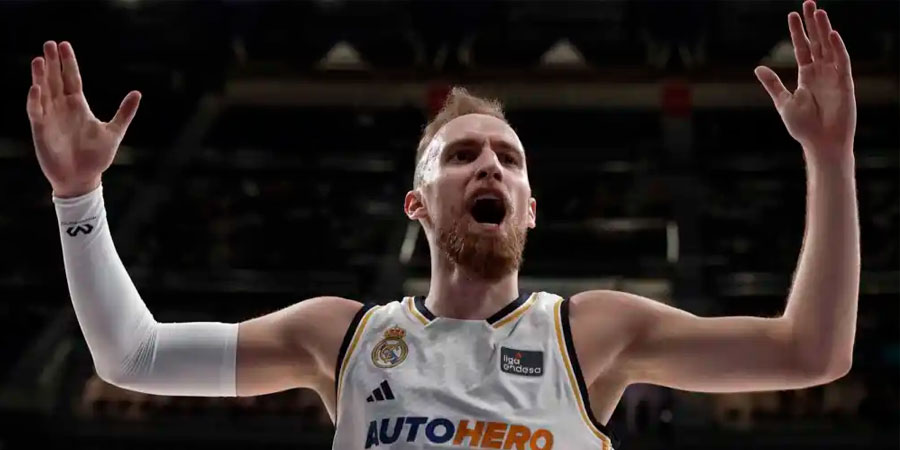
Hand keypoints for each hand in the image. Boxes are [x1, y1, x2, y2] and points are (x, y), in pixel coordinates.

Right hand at [26, 41, 140, 197]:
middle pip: (55, 80)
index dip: (68, 63)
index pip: (72, 78)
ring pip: (43, 92)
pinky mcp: (41, 131)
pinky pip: (36, 112)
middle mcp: (62, 108)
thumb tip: (137, 93)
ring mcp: (50, 118)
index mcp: (78, 106)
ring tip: (40, 59)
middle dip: (52, 63)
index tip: (65, 44)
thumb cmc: (96, 157)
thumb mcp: (114, 131)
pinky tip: (36, 87)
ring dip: (40, 76)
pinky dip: (35, 100)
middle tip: (49, 43)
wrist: (83, 179)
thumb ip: (125, 112)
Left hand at [754, 1, 855, 164]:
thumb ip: (773, 84)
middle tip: (808, 3)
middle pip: (817, 42)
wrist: (820, 142)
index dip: (798, 32)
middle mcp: (821, 72)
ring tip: (818, 11)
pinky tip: (831, 34)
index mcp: (807, 76)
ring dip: (824, 29)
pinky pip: (842, 61)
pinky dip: (838, 47)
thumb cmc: (803, 126)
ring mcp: (834, 76)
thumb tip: (758, 67)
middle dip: (812, 23)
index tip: (792, 15)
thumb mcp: (783, 102)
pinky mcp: (845, 83)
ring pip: (829, 47)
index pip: (802, 48)